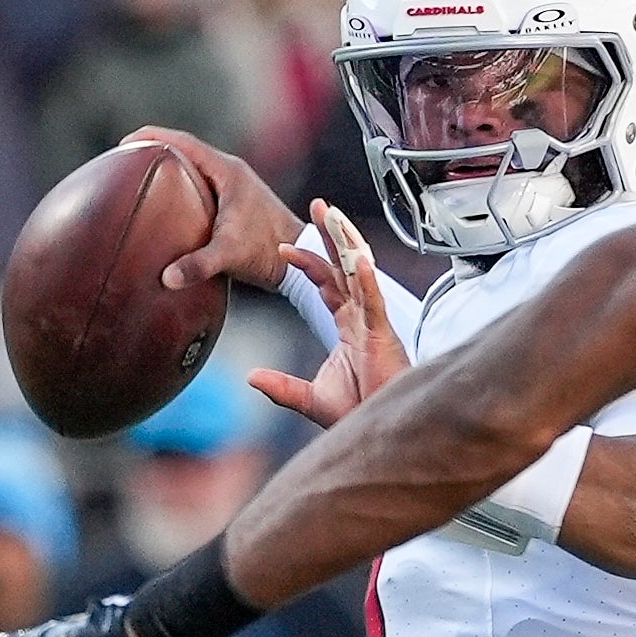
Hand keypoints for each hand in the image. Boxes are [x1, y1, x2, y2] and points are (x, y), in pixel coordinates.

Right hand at [122, 126, 303, 291]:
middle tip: (122, 164)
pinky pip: (199, 187)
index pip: (182, 141)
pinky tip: (163, 207)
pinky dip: (179, 189)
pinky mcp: (233, 204)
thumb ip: (199, 264)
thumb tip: (167, 278)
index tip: (123, 144)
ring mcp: (232, 188)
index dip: (150, 137)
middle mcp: (229, 173)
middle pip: (183, 151)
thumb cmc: (270, 250)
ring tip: (136, 182)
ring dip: (166, 171)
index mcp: (227, 171)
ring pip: (192, 169)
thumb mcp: (231, 254)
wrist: (301, 260)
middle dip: (152, 153)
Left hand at [249, 202, 411, 427]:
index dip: (307, 262)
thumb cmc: (359, 412)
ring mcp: (374, 323)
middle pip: (344, 266)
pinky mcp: (384, 336)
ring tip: (331, 216)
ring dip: (345, 243)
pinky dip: (366, 281)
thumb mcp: (311, 398)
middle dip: (331, 235)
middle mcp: (363, 317)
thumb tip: (250, 376)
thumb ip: (281, 386)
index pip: (327, 283)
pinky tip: (356, 261)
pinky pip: (373, 302)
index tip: (282, 246)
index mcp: (349, 326)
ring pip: (358, 274)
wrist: (385, 430)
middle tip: (318, 206)